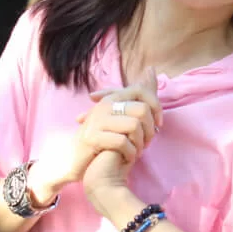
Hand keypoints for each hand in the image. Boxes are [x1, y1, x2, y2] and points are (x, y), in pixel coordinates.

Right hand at [31, 69, 160, 201]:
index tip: (158, 125)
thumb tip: (152, 70)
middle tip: (146, 144)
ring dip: (140, 144)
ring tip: (135, 152)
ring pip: (134, 126)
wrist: (74, 162)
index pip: (141, 90)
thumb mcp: (118, 117)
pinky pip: (122, 142)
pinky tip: (126, 159)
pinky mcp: (93, 138)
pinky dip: (130, 154)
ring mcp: (97, 121)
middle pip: (142, 110)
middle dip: (150, 131)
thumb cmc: (102, 140)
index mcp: (111, 98)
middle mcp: (103, 105)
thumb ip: (136, 98)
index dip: (156, 107)